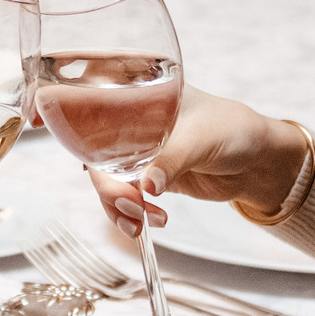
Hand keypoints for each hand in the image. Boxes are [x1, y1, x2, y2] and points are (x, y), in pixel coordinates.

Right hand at [89, 86, 308, 236]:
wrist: (258, 163)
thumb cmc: (235, 130)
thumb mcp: (203, 138)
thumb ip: (172, 159)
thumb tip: (144, 186)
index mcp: (141, 94)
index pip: (93, 98)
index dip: (68, 115)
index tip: (56, 133)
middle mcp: (131, 121)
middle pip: (93, 151)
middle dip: (106, 184)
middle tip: (130, 204)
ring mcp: (137, 151)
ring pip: (106, 180)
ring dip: (117, 205)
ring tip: (140, 221)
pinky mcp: (146, 177)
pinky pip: (124, 197)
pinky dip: (131, 213)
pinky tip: (154, 220)